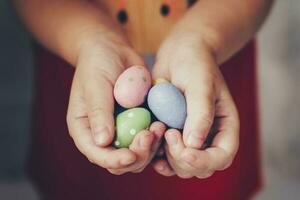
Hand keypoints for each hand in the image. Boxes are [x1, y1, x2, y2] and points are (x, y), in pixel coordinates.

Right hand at [67, 38, 163, 173]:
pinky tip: (165, 127)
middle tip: (150, 135)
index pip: (96, 155)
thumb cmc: (97, 64)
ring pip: (138, 154)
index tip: (131, 155)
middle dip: (137, 154)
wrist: (112, 50)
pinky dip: (159, 139)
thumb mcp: (95, 85)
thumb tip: (102, 142)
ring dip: (151, 147)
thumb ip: (99, 112)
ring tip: (159, 127)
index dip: (113, 160)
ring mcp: (122, 131)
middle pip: (120, 161)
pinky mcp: (138, 125)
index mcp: (85, 129)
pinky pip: (150, 141)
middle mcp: (103, 135)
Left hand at [151, 33, 239, 177]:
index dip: (204, 161)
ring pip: (180, 167)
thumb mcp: (200, 84)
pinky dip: (155, 155)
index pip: (222, 157)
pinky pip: (163, 157)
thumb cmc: (195, 63)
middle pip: (200, 168)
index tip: (184, 150)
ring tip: (158, 131)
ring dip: (166, 158)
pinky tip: (148, 141)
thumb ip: (200, 113)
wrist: (178, 54)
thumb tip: (194, 145)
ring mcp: (188, 138)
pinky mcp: (171, 135)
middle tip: (168, 132)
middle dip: (182, 159)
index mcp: (224, 126)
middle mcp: (208, 137)